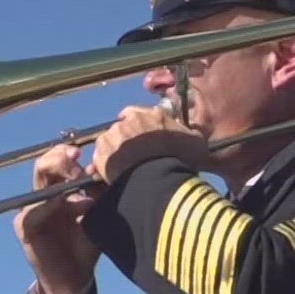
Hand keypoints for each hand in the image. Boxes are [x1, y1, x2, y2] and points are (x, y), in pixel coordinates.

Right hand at [12, 143, 100, 293]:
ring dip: (57, 175)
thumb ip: (97, 193)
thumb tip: (100, 168)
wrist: (74, 278)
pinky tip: (63, 202)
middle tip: (77, 158)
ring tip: (77, 179)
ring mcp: (32, 210)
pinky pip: (33, 211)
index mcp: (59, 190)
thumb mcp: (98, 214)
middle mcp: (43, 196)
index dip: (68, 152)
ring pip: (38, 181)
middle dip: (60, 157)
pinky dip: (48, 204)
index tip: (85, 151)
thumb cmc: (85, 245)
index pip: (58, 161)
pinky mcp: (25, 227)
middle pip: (44, 164)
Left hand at [90, 104, 205, 184]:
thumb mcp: (195, 141)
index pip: (136, 113)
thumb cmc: (180, 159)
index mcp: (149, 114)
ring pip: (109, 142)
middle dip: (127, 139)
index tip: (142, 136)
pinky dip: (104, 166)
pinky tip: (113, 176)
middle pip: (122, 127)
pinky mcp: (101, 155)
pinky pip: (99, 159)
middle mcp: (128, 121)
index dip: (139, 125)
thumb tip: (190, 132)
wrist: (158, 180)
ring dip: (114, 151)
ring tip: (124, 168)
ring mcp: (112, 137)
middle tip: (135, 155)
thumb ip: (188, 132)